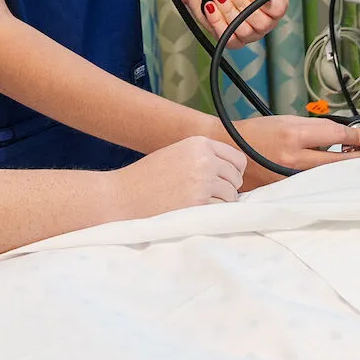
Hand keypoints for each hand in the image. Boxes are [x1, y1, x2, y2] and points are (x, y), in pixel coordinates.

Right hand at [108, 135, 244, 218]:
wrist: (122, 196)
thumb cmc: (146, 178)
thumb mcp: (176, 154)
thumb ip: (202, 158)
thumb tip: (231, 173)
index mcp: (199, 144)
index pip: (237, 158)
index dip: (233, 172)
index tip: (225, 182)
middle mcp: (205, 159)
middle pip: (236, 178)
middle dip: (227, 189)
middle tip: (209, 197)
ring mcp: (203, 181)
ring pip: (232, 195)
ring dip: (221, 203)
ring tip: (199, 205)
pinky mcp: (199, 203)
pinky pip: (221, 211)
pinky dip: (213, 215)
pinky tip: (196, 213)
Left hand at [187, 0, 288, 48]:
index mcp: (273, 0)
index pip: (280, 9)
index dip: (265, 0)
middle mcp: (265, 19)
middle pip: (262, 24)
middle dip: (242, 3)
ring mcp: (249, 32)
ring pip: (245, 31)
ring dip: (228, 10)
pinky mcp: (231, 39)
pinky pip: (229, 39)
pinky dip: (217, 20)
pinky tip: (212, 7)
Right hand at [220, 114, 359, 187]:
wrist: (228, 148)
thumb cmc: (256, 133)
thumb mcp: (286, 121)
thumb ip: (315, 128)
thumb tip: (341, 135)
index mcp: (293, 135)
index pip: (335, 136)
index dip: (356, 136)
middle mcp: (293, 159)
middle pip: (337, 161)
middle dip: (358, 158)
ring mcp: (289, 178)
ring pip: (327, 176)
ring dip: (343, 171)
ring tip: (354, 165)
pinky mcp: (284, 191)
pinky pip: (311, 186)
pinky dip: (323, 181)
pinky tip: (331, 178)